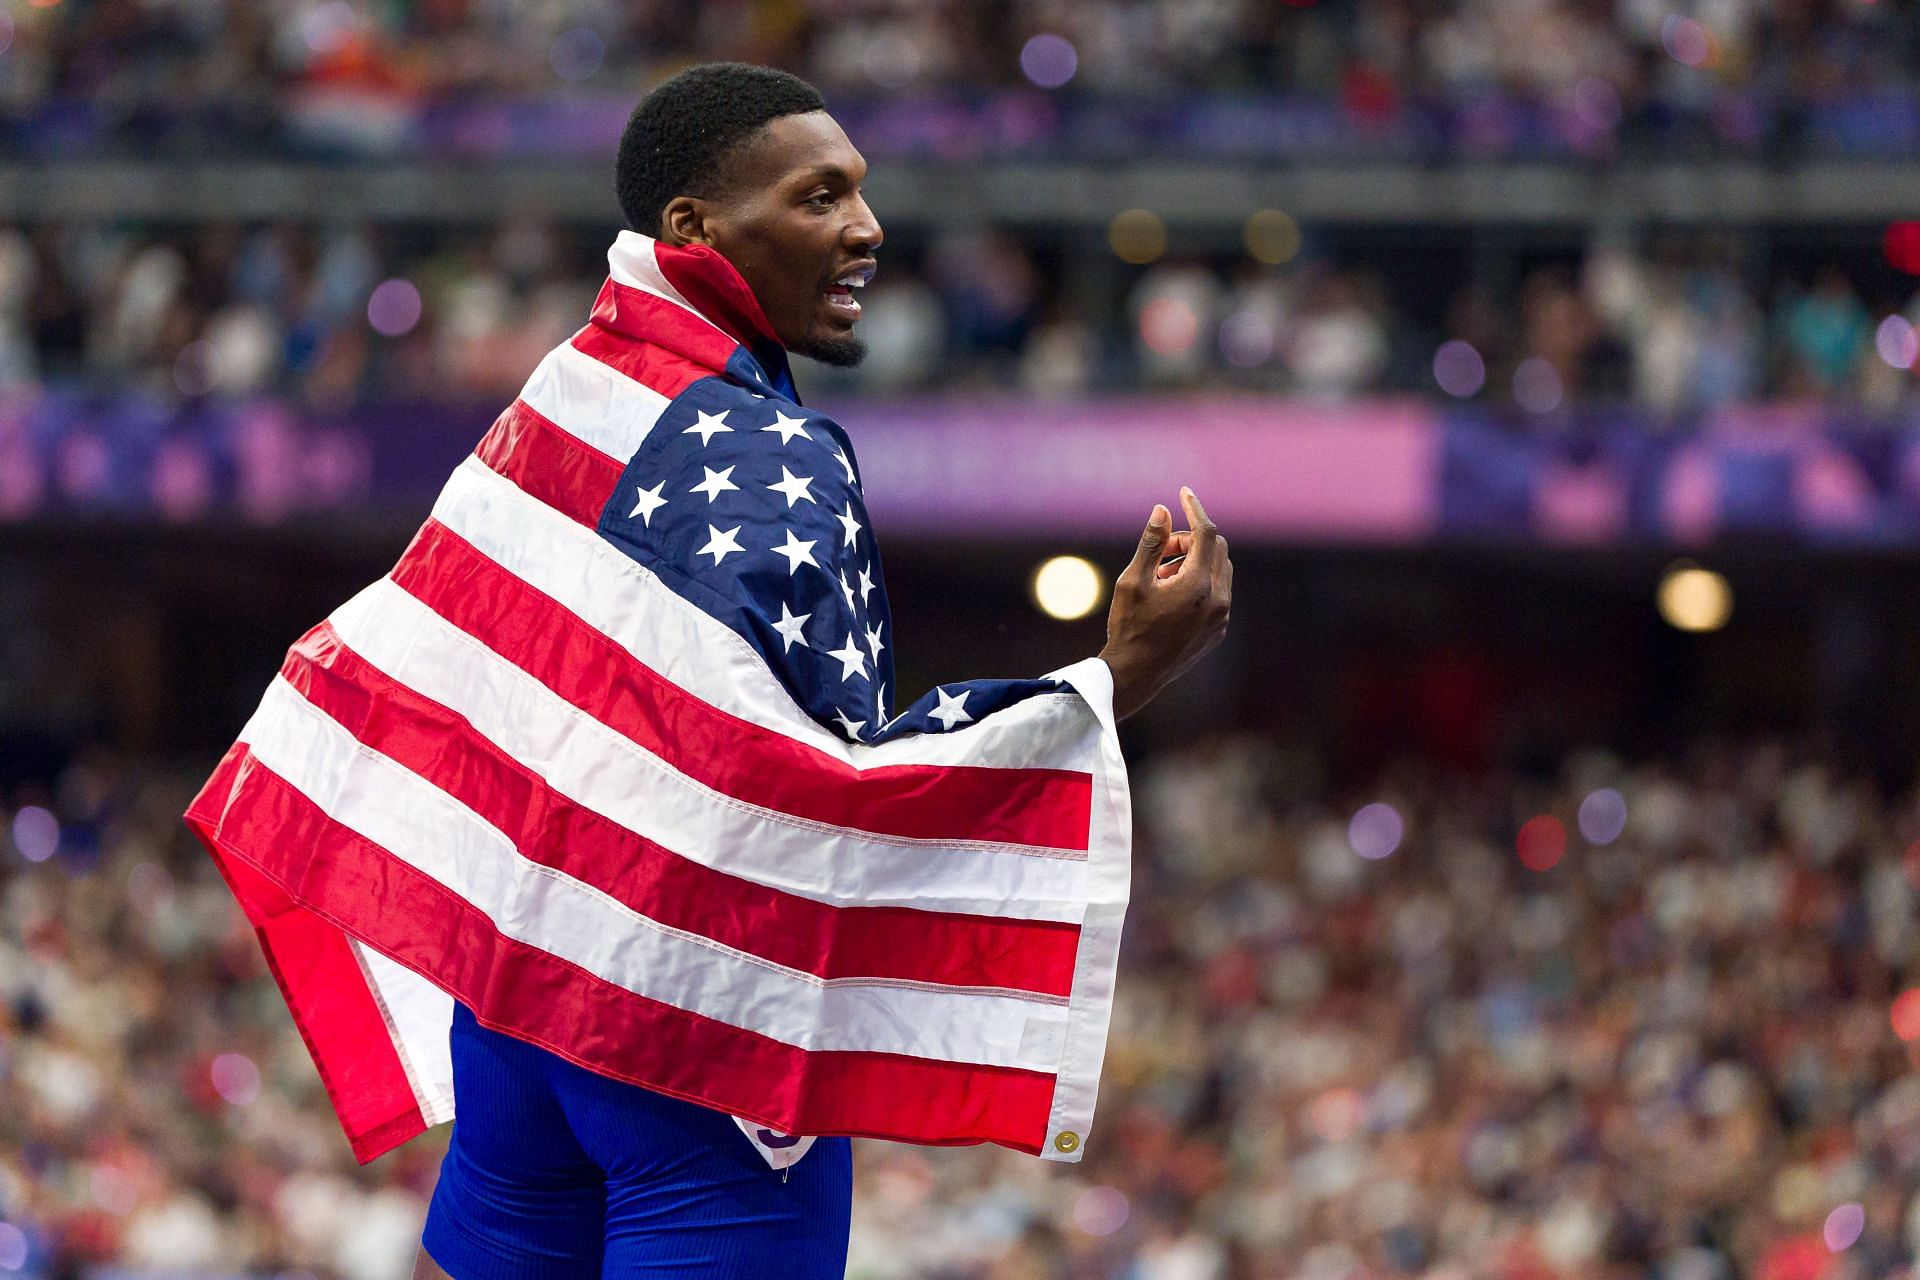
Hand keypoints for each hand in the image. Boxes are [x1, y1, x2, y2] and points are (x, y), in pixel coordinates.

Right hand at [1097, 486, 1232, 720]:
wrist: (1135, 675)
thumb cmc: (1128, 626)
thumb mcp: (1133, 580)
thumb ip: (1151, 543)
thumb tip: (1162, 510)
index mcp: (1198, 585)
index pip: (1206, 533)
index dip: (1195, 509)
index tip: (1183, 492)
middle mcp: (1218, 600)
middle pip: (1216, 548)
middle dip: (1189, 540)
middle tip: (1160, 550)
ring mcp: (1221, 617)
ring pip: (1220, 569)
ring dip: (1196, 561)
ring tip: (1162, 576)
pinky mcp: (1219, 630)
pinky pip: (1219, 592)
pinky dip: (1201, 582)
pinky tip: (1171, 595)